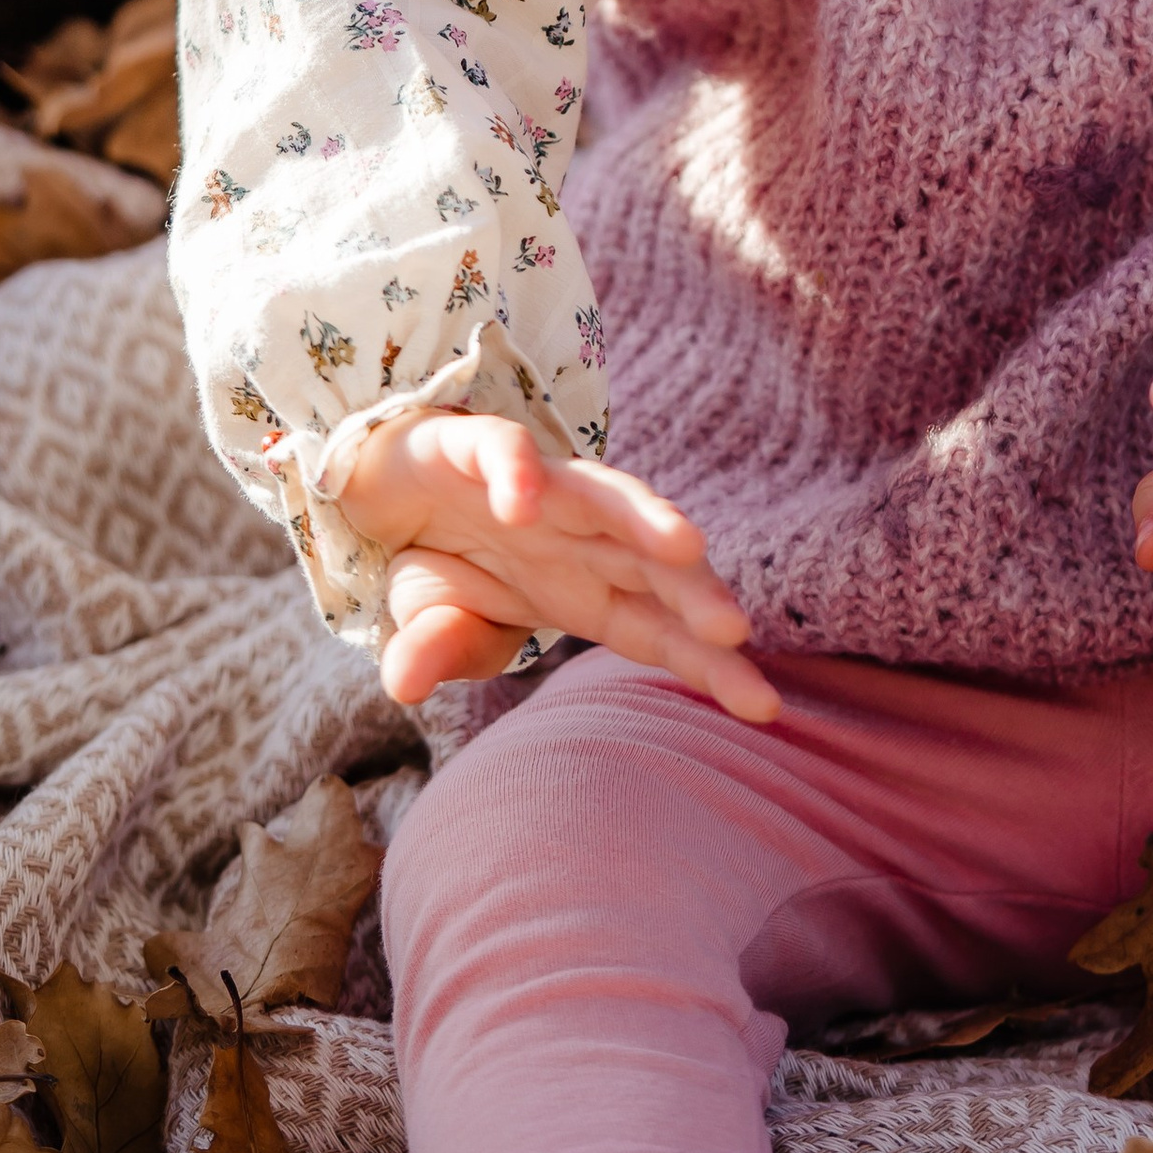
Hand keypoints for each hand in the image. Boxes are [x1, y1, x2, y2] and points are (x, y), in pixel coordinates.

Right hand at [338, 410, 776, 722]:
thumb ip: (442, 648)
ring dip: (644, 519)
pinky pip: (506, 451)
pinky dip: (518, 472)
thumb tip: (403, 686)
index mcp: (586, 591)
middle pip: (653, 567)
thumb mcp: (439, 622)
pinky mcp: (478, 445)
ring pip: (605, 497)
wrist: (389, 484)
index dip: (709, 665)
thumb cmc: (445, 560)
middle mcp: (578, 536)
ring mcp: (537, 488)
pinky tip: (521, 505)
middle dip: (697, 596)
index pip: (661, 631)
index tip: (763, 707)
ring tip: (683, 547)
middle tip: (736, 630)